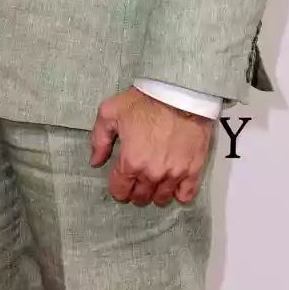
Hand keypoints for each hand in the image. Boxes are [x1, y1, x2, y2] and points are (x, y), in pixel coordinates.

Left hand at [89, 86, 211, 206]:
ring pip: (161, 197)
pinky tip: (175, 184)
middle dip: (135, 190)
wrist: (181, 92)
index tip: (120, 179)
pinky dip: (179, 193)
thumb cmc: (146, 100)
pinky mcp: (193, 169)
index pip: (119, 190)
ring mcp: (174, 173)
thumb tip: (95, 161)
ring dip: (155, 192)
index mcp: (130, 162)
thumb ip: (99, 139)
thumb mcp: (110, 112)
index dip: (117, 186)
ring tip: (155, 180)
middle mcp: (152, 173)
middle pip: (140, 196)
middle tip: (136, 178)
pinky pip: (186, 194)